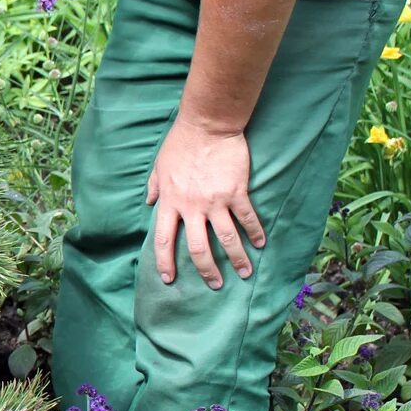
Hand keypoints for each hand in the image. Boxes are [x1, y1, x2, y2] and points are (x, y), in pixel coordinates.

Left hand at [146, 118, 265, 288]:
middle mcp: (191, 207)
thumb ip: (155, 187)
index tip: (169, 279)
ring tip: (246, 273)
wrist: (207, 125)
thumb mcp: (160, 166)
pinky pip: (247, 218)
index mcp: (170, 202)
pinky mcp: (236, 192)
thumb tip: (149, 202)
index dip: (165, 262)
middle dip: (207, 271)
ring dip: (237, 259)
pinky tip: (261, 243)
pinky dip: (255, 232)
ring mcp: (215, 201)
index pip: (164, 240)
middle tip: (215, 285)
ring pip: (227, 239)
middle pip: (198, 248)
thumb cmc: (180, 143)